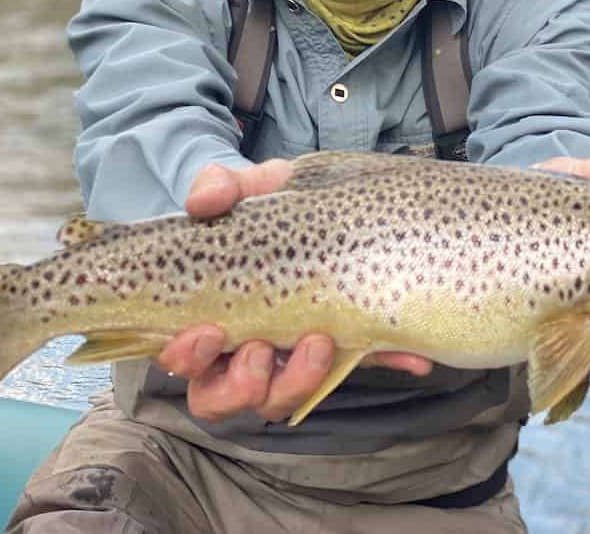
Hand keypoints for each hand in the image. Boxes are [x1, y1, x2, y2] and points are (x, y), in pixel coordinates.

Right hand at [156, 160, 431, 423]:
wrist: (322, 203)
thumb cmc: (269, 207)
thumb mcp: (247, 188)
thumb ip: (219, 187)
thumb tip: (201, 204)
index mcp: (209, 316)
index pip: (183, 360)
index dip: (187, 357)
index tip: (211, 332)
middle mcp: (242, 350)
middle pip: (220, 399)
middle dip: (240, 384)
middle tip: (263, 348)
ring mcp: (290, 357)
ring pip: (275, 402)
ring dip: (296, 381)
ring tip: (320, 342)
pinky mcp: (342, 351)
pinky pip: (357, 371)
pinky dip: (381, 362)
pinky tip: (406, 355)